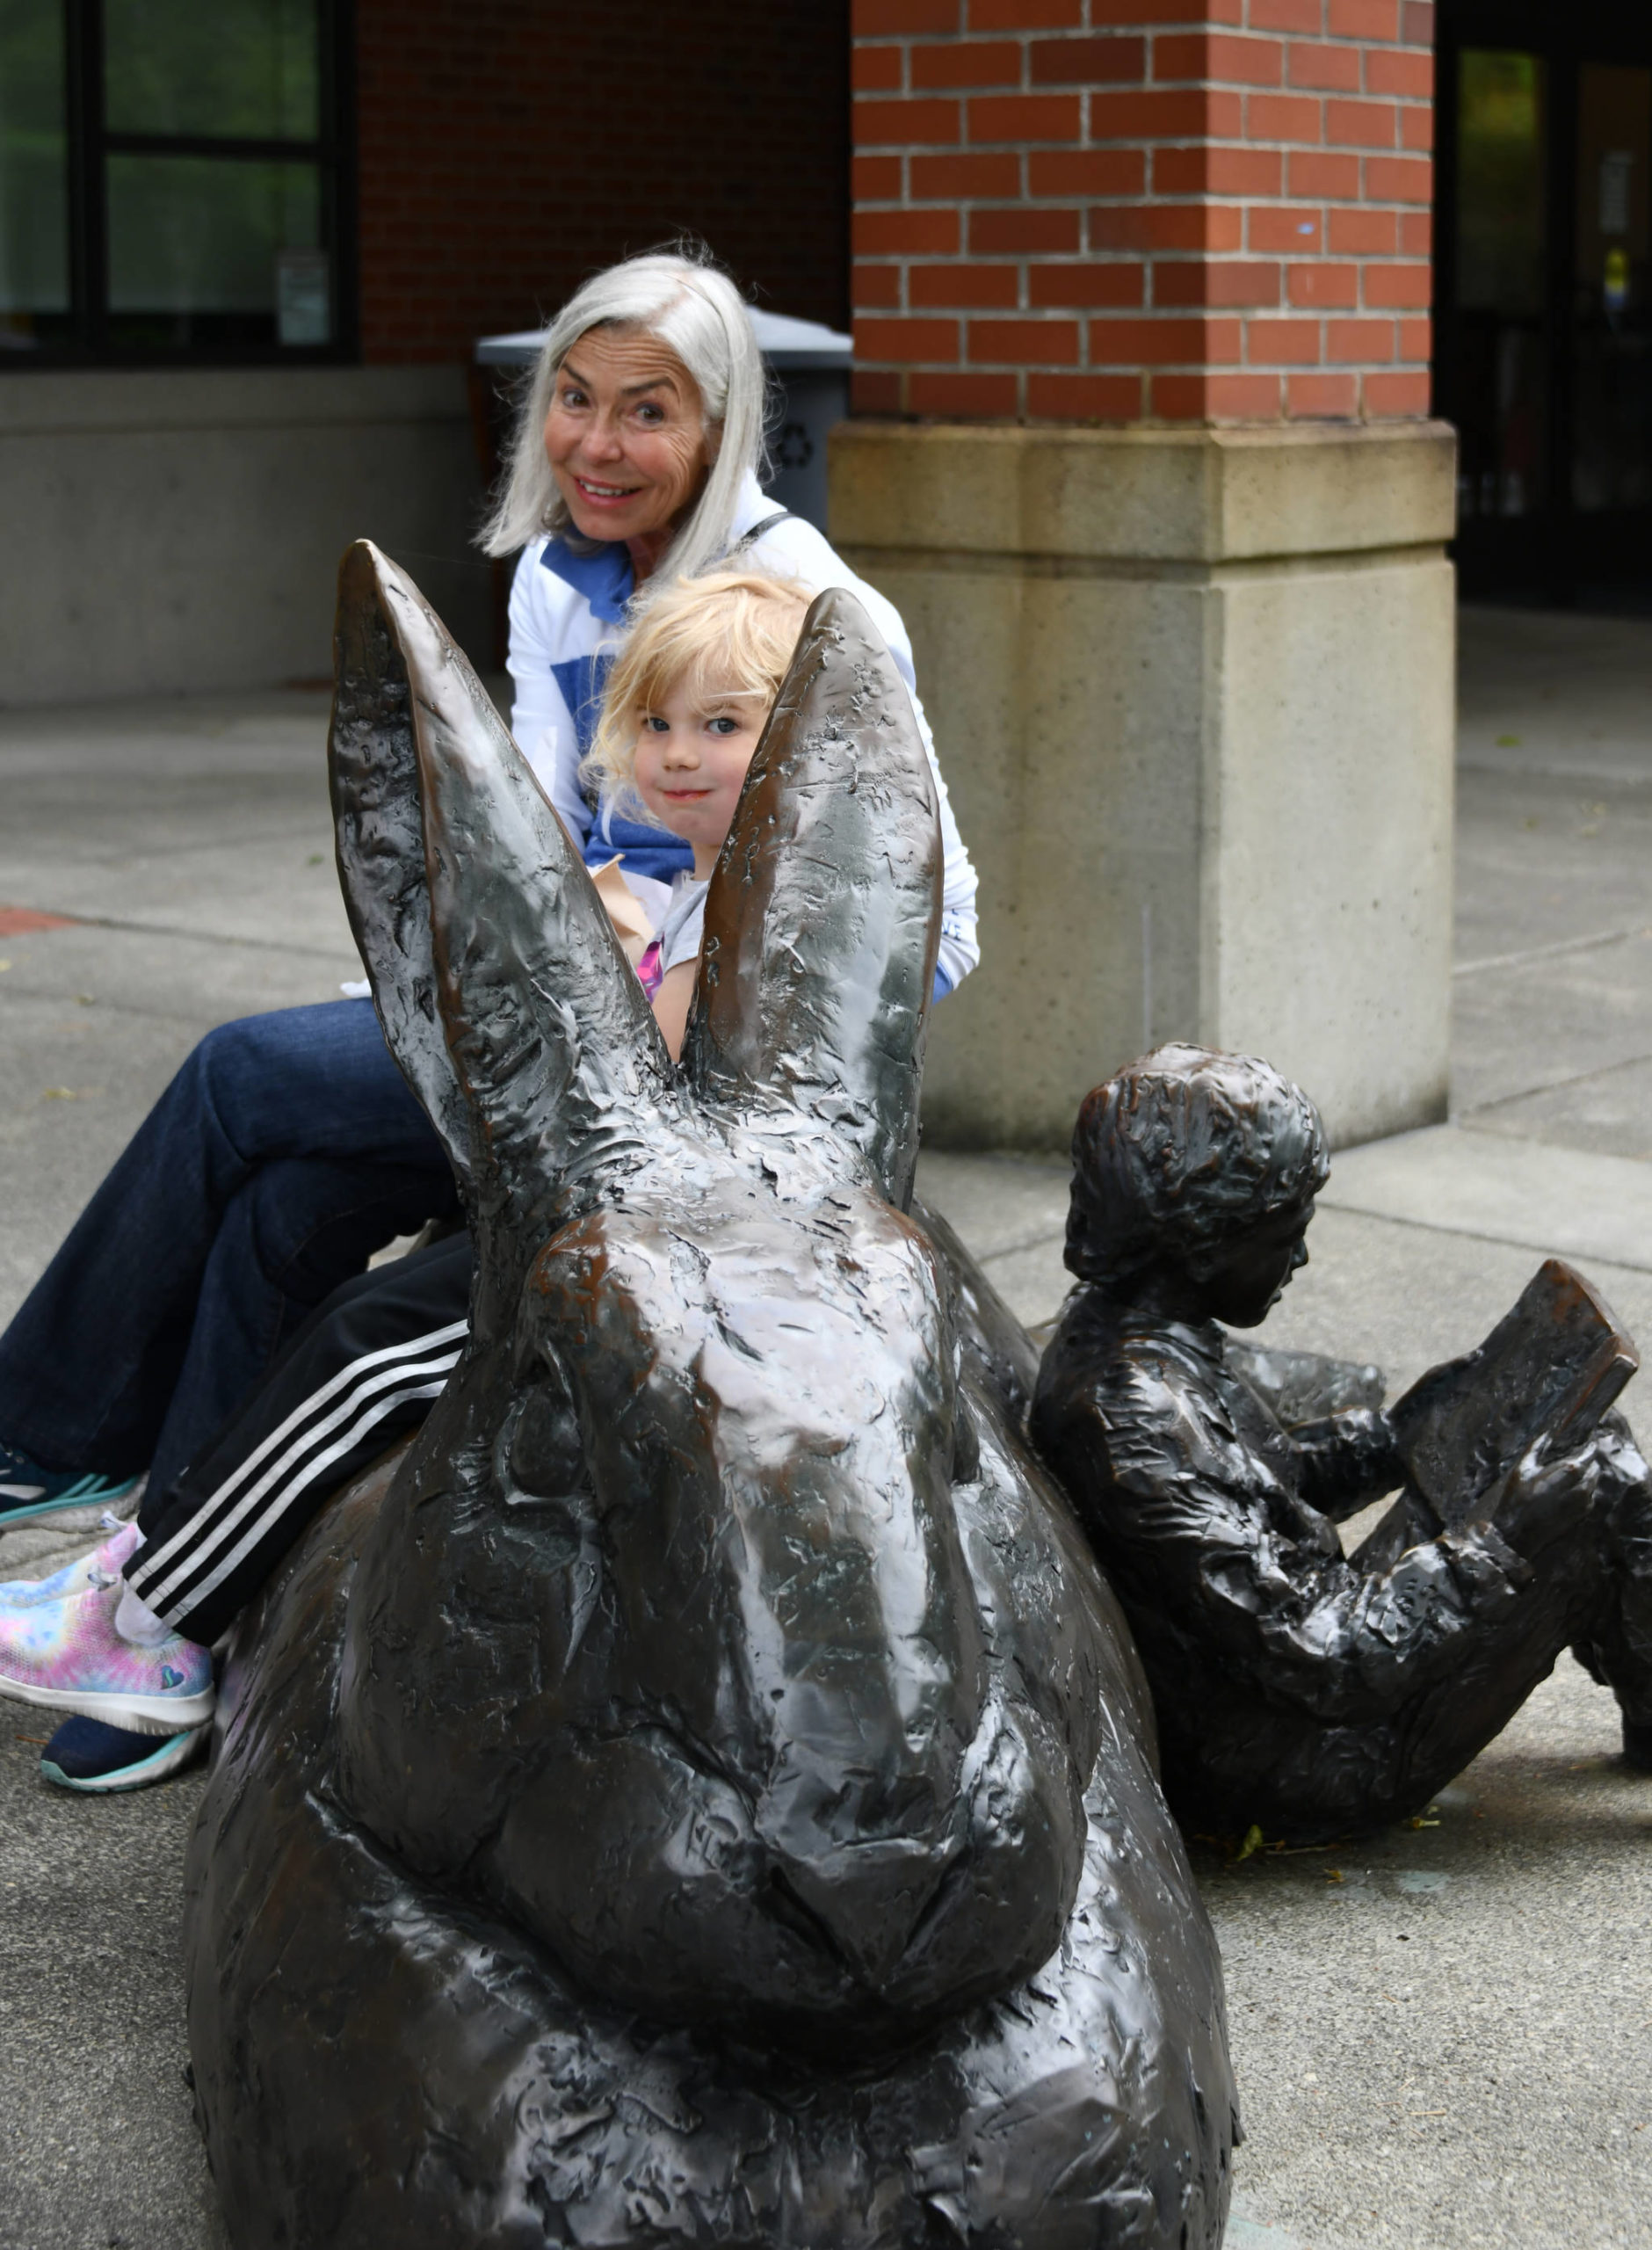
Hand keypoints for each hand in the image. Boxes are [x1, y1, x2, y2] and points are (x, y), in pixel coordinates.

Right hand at [1479, 1434, 1599, 1560]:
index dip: (1589, 1447)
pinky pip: (1590, 1498)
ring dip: (1589, 1476)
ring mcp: (1583, 1503)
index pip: (1588, 1454)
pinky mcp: (1581, 1515)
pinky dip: (1586, 1491)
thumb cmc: (1517, 1499)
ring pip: (1594, 1483)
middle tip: (1579, 1457)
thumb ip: (1536, 1448)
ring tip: (1576, 1472)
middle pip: (1594, 1469)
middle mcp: (1581, 1486)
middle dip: (1589, 1462)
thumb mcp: (1522, 1470)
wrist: (1518, 1534)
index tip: (1587, 1442)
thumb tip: (1546, 1433)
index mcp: (1569, 1471)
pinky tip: (1573, 1489)